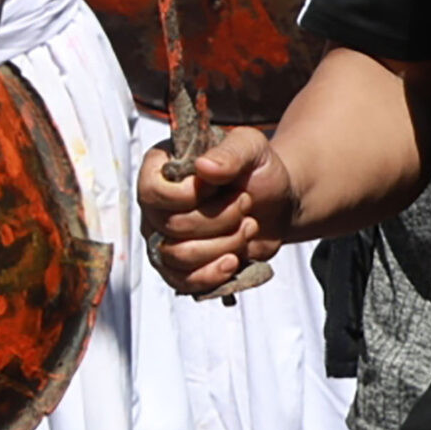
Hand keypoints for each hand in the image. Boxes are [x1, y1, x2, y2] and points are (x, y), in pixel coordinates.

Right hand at [136, 126, 290, 293]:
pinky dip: (213, 274)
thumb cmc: (258, 171)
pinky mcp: (179, 266)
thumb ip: (230, 152)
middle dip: (220, 220)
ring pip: (179, 256)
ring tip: (248, 227)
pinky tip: (234, 261)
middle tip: (245, 204)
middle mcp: (153, 206)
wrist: (277, 204)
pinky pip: (182, 281)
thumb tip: (204, 167)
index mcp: (159, 170)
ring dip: (224, 244)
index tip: (223, 186)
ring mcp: (163, 239)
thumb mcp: (251, 148)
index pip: (152, 192)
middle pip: (171, 227)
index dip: (189, 196)